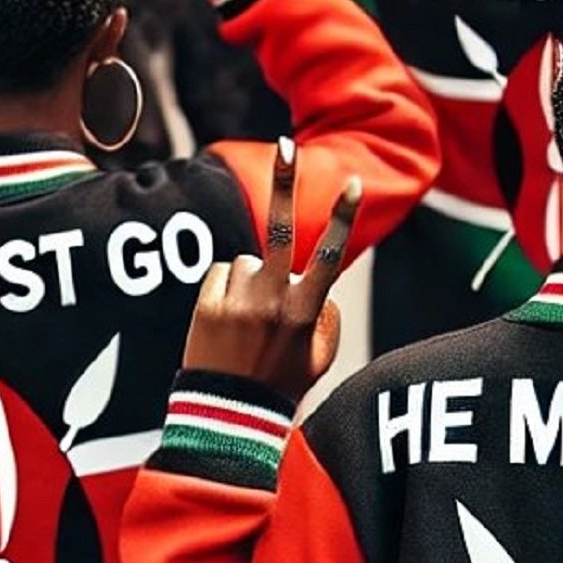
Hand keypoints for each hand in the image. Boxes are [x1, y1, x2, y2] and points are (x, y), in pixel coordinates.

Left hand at [181, 139, 360, 403]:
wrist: (227, 417)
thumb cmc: (282, 387)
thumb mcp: (321, 359)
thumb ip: (327, 318)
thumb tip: (319, 288)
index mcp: (305, 311)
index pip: (329, 254)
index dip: (343, 217)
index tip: (354, 183)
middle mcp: (272, 301)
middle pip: (278, 229)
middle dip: (284, 183)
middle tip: (287, 144)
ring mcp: (238, 302)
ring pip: (245, 262)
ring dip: (248, 281)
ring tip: (245, 322)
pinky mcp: (208, 306)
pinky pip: (219, 276)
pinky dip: (223, 291)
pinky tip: (225, 322)